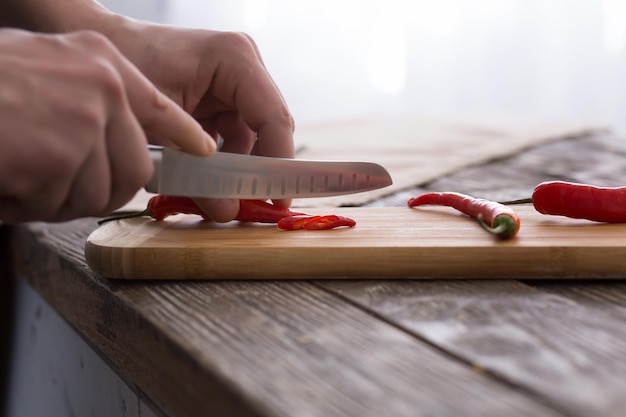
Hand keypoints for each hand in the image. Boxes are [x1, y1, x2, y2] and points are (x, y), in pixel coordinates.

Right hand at [0, 29, 214, 222]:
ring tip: (15, 168)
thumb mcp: (42, 70)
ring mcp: (85, 118)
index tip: (205, 150)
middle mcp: (101, 85)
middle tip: (46, 178)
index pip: (159, 106)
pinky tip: (4, 176)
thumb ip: (88, 99)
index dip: (184, 134)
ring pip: (98, 193)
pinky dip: (26, 204)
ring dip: (54, 197)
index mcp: (98, 60)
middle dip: (92, 187)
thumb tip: (119, 139)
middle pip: (133, 169)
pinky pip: (59, 204)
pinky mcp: (60, 154)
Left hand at [108, 23, 295, 221]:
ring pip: (252, 137)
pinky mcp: (221, 97)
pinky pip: (234, 136)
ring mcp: (234, 82)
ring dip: (237, 168)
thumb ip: (194, 171)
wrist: (99, 48)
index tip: (278, 199)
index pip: (273, 117)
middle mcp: (242, 66)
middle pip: (268, 128)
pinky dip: (222, 160)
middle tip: (248, 205)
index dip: (279, 161)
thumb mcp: (158, 126)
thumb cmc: (123, 70)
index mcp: (234, 59)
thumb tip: (227, 211)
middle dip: (258, 169)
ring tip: (218, 197)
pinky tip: (205, 179)